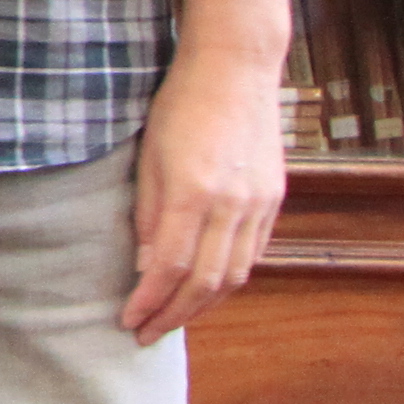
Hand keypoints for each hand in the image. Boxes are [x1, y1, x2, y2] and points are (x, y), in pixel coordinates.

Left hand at [123, 33, 287, 343]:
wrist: (235, 69)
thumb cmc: (179, 105)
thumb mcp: (149, 157)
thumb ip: (148, 214)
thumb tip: (144, 268)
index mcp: (194, 192)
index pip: (171, 267)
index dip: (149, 300)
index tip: (129, 320)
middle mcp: (233, 204)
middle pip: (206, 282)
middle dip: (174, 315)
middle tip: (146, 333)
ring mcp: (259, 203)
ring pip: (235, 275)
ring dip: (204, 306)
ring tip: (174, 319)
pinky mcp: (274, 198)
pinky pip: (253, 254)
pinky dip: (229, 280)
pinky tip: (207, 289)